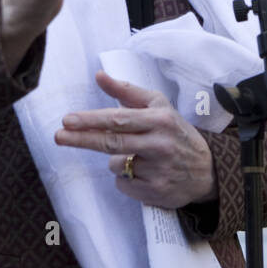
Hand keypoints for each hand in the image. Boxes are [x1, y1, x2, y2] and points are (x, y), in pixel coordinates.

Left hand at [54, 71, 216, 208]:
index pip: (119, 119)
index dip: (91, 120)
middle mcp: (159, 144)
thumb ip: (127, 92)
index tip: (67, 120)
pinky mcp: (156, 191)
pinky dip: (126, 180)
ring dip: (118, 161)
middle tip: (59, 136)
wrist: (207, 169)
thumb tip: (99, 76)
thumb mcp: (158, 106)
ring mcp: (158, 170)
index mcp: (160, 119)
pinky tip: (144, 175)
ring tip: (140, 158)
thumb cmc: (175, 132)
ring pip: (116, 165)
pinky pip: (124, 185)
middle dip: (82, 139)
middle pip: (112, 142)